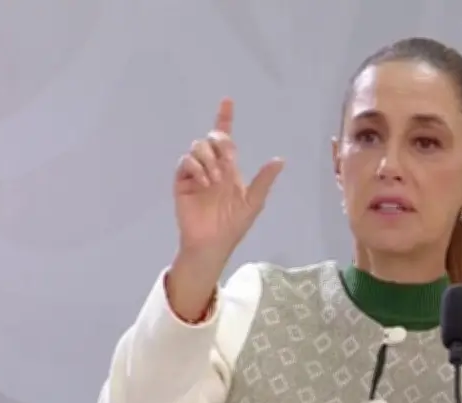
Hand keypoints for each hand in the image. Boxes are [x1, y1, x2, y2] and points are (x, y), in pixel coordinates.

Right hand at [174, 97, 283, 262]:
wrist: (213, 243)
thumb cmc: (233, 225)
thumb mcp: (254, 202)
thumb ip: (264, 180)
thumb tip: (280, 159)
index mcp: (228, 168)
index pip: (226, 137)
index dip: (224, 118)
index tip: (227, 101)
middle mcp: (211, 166)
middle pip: (211, 138)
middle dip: (221, 144)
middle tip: (229, 163)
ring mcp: (195, 173)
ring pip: (197, 147)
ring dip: (209, 159)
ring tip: (216, 180)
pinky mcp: (181, 182)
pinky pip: (185, 163)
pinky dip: (196, 168)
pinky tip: (205, 182)